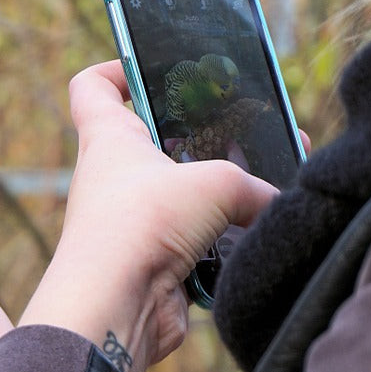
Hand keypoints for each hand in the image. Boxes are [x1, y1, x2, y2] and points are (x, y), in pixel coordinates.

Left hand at [20, 61, 281, 371]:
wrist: (116, 307)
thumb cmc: (141, 226)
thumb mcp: (214, 184)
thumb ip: (254, 184)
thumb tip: (277, 203)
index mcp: (109, 139)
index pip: (93, 86)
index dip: (117, 68)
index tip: (151, 64)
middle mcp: (114, 178)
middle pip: (154, 140)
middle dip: (200, 136)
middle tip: (244, 131)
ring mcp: (131, 222)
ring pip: (180, 195)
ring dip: (218, 193)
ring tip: (267, 184)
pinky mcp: (152, 262)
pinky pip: (194, 241)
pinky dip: (222, 241)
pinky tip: (258, 236)